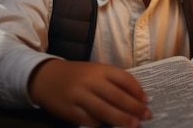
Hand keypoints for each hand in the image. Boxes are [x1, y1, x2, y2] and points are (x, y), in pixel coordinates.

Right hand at [28, 59, 150, 127]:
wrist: (45, 77)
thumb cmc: (77, 75)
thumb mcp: (95, 71)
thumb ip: (113, 82)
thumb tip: (136, 98)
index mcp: (99, 69)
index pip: (123, 78)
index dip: (137, 90)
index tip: (146, 100)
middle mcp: (89, 81)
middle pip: (116, 96)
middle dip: (133, 107)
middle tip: (146, 115)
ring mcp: (78, 96)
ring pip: (104, 110)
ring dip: (121, 119)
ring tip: (134, 125)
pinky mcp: (70, 111)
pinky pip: (90, 120)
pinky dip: (102, 124)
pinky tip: (111, 126)